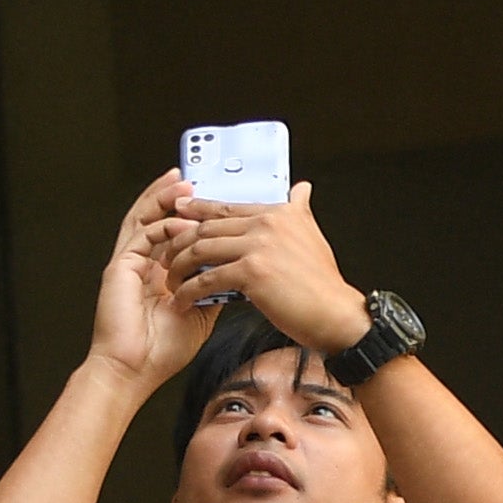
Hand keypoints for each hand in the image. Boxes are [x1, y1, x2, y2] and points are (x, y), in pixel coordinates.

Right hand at [88, 176, 217, 388]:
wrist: (137, 369)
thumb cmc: (165, 347)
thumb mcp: (202, 312)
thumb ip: (217, 287)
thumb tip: (245, 272)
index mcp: (161, 270)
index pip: (175, 230)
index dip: (191, 212)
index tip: (212, 196)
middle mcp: (144, 261)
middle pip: (157, 216)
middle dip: (175, 195)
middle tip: (195, 175)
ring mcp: (130, 263)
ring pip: (146, 219)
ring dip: (165, 200)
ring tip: (187, 185)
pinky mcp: (121, 268)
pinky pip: (142, 238)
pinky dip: (162, 226)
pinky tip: (182, 221)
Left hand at [151, 183, 366, 353]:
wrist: (338, 316)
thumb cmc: (324, 285)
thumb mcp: (312, 235)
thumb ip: (300, 209)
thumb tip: (302, 187)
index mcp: (278, 213)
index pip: (224, 207)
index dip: (195, 212)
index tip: (174, 216)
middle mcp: (267, 224)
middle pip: (206, 226)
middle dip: (178, 242)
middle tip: (164, 254)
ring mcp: (259, 247)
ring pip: (201, 249)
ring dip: (178, 266)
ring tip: (169, 280)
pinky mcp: (252, 272)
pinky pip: (207, 278)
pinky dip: (189, 291)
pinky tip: (182, 300)